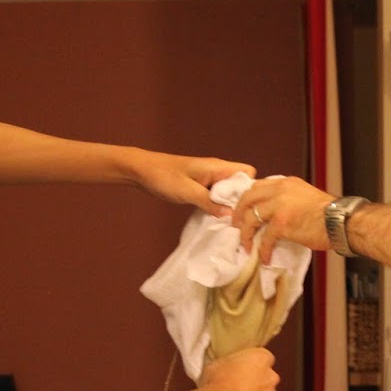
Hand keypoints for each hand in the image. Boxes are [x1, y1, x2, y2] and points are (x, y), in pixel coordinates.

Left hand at [132, 152, 255, 214]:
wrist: (141, 171)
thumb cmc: (163, 176)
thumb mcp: (187, 192)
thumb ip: (210, 203)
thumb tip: (231, 216)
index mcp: (217, 167)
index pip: (247, 173)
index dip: (250, 189)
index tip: (245, 208)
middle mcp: (217, 171)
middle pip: (240, 185)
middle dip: (240, 201)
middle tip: (237, 219)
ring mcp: (209, 179)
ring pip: (229, 192)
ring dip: (228, 206)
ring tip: (227, 223)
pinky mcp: (201, 187)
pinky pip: (217, 197)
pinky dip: (217, 207)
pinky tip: (214, 219)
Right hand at [197, 347, 277, 390]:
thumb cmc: (216, 382)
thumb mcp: (217, 364)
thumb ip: (230, 365)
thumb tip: (227, 369)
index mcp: (260, 358)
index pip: (264, 357)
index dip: (252, 363)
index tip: (241, 368)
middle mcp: (271, 376)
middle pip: (267, 377)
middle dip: (257, 381)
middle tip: (238, 386)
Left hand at [233, 176, 335, 261]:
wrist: (342, 222)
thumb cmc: (329, 214)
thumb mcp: (305, 196)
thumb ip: (288, 199)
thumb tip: (274, 213)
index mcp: (285, 183)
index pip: (257, 186)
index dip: (246, 199)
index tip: (243, 211)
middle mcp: (280, 190)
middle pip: (248, 198)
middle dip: (238, 213)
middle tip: (236, 226)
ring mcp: (279, 206)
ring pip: (250, 218)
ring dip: (245, 234)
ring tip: (246, 245)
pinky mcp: (282, 223)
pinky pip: (264, 238)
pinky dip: (262, 249)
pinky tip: (264, 258)